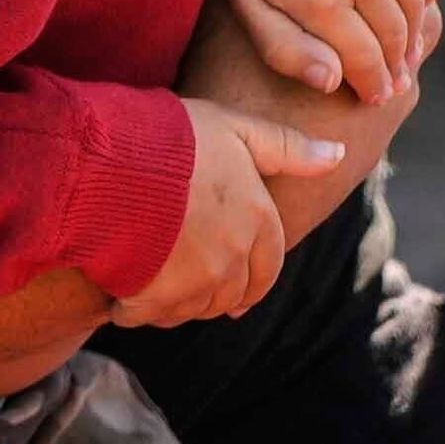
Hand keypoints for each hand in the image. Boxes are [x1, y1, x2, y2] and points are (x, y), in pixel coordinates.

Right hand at [109, 99, 340, 328]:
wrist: (108, 162)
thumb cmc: (170, 136)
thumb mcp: (235, 127)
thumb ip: (287, 147)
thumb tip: (337, 154)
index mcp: (256, 219)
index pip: (269, 264)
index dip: (255, 273)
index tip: (240, 280)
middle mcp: (232, 257)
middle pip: (233, 293)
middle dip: (218, 289)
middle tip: (192, 276)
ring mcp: (194, 282)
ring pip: (196, 308)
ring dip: (182, 299)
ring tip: (158, 276)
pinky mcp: (153, 299)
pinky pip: (153, 316)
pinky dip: (141, 308)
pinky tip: (125, 289)